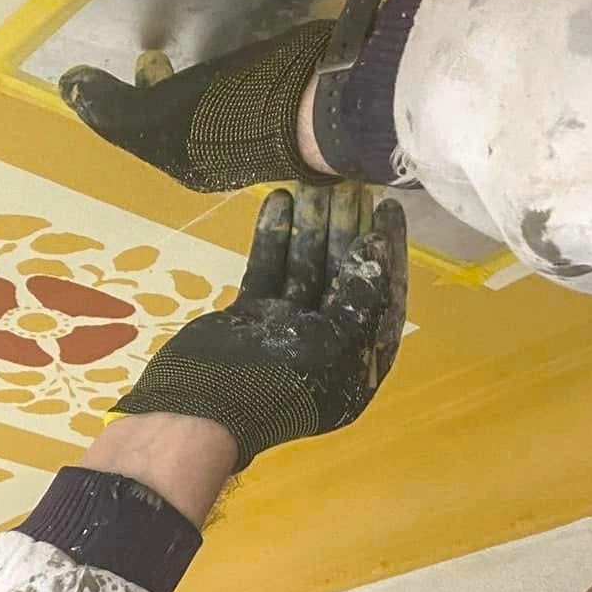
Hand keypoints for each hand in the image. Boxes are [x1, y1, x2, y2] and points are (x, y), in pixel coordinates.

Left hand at [59, 23, 331, 191]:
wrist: (314, 107)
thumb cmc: (225, 113)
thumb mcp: (154, 113)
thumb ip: (112, 107)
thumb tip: (69, 87)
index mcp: (184, 166)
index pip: (139, 133)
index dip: (120, 102)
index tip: (124, 67)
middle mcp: (217, 161)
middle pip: (173, 125)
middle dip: (155, 94)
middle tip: (151, 56)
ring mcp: (254, 140)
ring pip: (206, 111)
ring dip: (190, 85)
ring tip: (189, 54)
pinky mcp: (287, 115)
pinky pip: (239, 96)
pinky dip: (223, 79)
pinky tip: (235, 59)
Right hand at [113, 183, 406, 467]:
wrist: (202, 411)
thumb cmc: (279, 384)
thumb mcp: (336, 344)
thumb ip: (360, 299)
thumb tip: (377, 252)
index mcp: (357, 364)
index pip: (382, 298)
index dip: (389, 253)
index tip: (389, 209)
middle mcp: (327, 345)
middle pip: (343, 277)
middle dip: (347, 230)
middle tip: (347, 185)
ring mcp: (286, 330)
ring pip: (306, 268)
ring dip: (310, 226)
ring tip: (310, 181)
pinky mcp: (252, 317)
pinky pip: (270, 270)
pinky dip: (274, 238)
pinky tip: (279, 200)